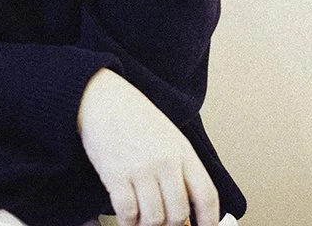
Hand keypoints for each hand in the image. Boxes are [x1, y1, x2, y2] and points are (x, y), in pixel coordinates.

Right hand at [77, 69, 218, 225]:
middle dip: (171, 225)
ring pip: (154, 219)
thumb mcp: (167, 136)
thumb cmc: (134, 117)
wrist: (102, 98)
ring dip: (148, 225)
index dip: (209, 220)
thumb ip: (180, 168)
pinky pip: (128, 214)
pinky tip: (127, 216)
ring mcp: (140, 168)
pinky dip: (128, 222)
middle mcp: (165, 161)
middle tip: (162, 222)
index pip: (206, 195)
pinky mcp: (116, 175)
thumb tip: (188, 209)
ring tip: (142, 218)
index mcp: (182, 150)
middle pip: (178, 214)